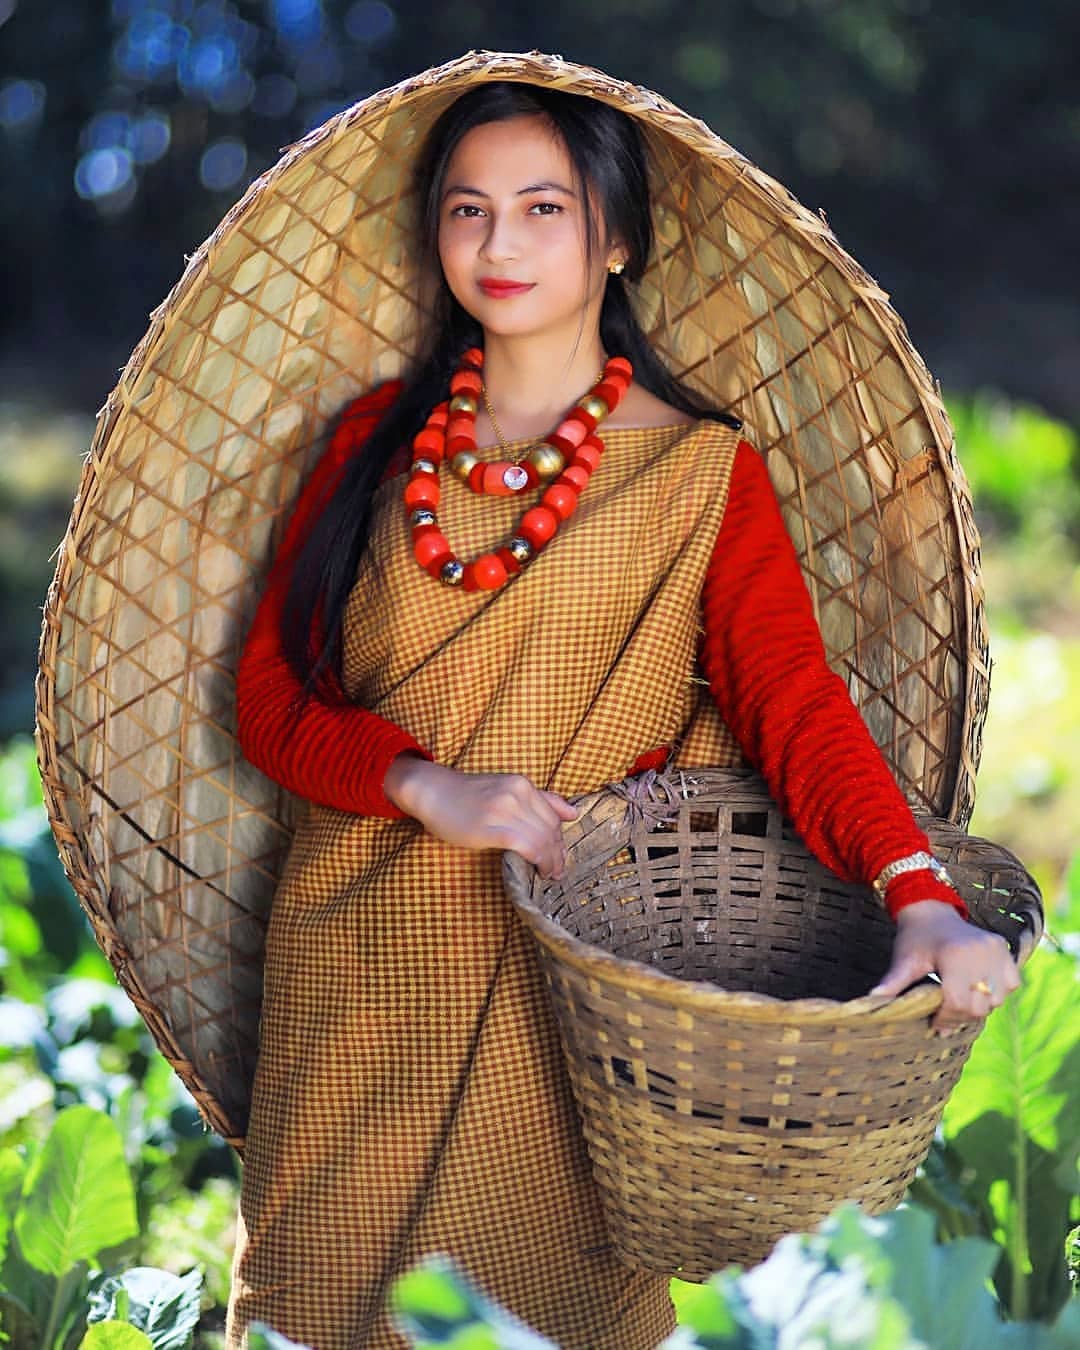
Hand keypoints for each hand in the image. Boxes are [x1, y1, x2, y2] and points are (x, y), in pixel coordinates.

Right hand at [383, 754, 578, 878]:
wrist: (433, 791)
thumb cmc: (467, 795)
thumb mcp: (506, 789)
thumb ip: (540, 800)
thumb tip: (573, 813)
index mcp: (522, 785)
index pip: (554, 816)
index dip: (561, 840)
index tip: (560, 856)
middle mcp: (517, 794)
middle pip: (551, 829)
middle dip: (558, 853)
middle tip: (558, 870)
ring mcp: (505, 810)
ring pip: (542, 839)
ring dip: (551, 860)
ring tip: (550, 874)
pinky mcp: (492, 827)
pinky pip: (527, 846)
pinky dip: (539, 860)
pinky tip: (539, 870)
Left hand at [869, 900, 1019, 1032]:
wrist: (931, 910)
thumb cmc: (915, 937)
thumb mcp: (904, 960)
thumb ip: (893, 983)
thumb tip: (872, 1003)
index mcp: (955, 955)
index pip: (958, 1002)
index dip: (945, 1018)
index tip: (934, 1023)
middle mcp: (981, 952)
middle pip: (978, 1006)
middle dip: (959, 1016)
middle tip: (943, 1014)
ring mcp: (996, 950)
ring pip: (996, 999)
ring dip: (978, 1006)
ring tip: (958, 1000)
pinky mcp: (1005, 949)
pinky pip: (1011, 984)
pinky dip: (996, 992)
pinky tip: (976, 988)